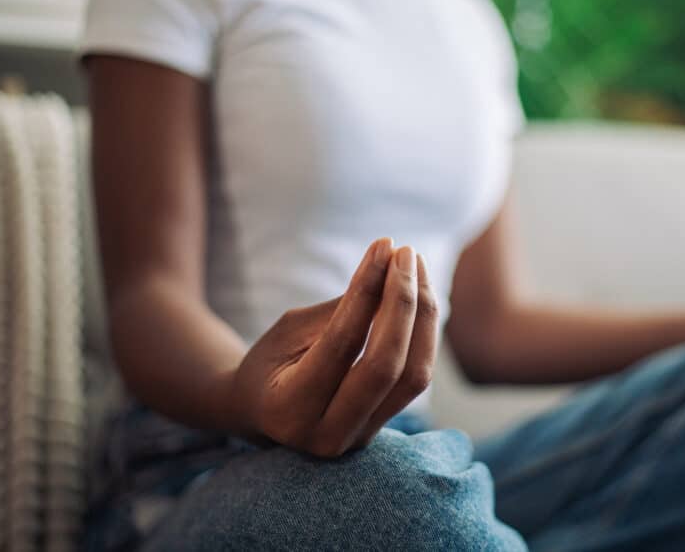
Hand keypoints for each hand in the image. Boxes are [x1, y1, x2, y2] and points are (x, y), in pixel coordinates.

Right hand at [229, 239, 438, 456]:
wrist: (260, 413)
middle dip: (403, 302)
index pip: (342, 342)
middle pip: (386, 366)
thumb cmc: (270, 361)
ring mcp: (359, 438)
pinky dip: (424, 333)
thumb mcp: (290, 330)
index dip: (368, 290)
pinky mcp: (382, 428)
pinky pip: (416, 379)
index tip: (383, 246)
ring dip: (423, 315)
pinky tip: (420, 295)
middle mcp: (327, 435)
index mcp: (290, 409)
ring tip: (417, 266)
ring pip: (413, 376)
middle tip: (406, 252)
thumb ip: (342, 309)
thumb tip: (390, 266)